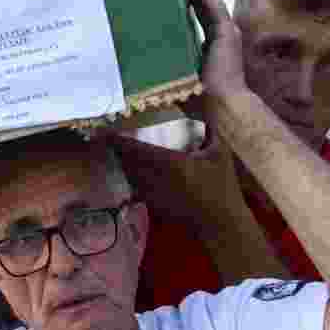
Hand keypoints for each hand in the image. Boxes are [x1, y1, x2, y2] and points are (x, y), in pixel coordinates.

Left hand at [104, 132, 245, 231]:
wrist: (219, 223)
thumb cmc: (222, 187)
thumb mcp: (218, 153)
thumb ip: (209, 129)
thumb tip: (207, 106)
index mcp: (168, 163)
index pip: (133, 148)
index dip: (117, 139)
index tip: (107, 131)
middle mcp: (154, 179)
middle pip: (126, 161)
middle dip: (119, 149)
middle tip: (115, 138)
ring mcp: (151, 195)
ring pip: (128, 174)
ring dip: (124, 162)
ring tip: (123, 151)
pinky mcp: (152, 206)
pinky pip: (135, 187)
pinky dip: (133, 176)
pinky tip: (138, 171)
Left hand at [171, 0, 247, 106]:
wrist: (221, 108)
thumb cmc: (199, 103)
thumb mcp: (177, 81)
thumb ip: (164, 73)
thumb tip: (137, 76)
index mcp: (210, 48)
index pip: (195, 19)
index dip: (183, 3)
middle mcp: (220, 37)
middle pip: (201, 5)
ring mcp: (226, 33)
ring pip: (207, 0)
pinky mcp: (227, 31)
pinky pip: (212, 4)